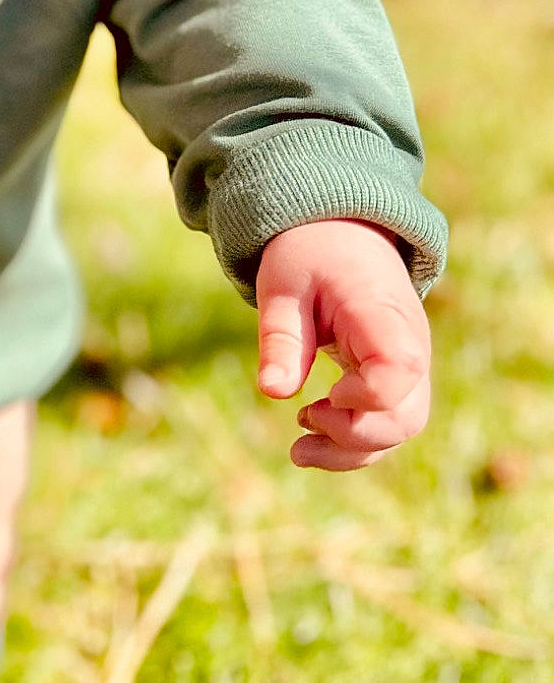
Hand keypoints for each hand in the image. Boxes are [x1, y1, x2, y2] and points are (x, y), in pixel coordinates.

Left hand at [255, 219, 430, 471]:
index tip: (325, 395)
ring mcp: (410, 364)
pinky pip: (390, 421)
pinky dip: (356, 441)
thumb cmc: (310, 255)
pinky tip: (314, 436)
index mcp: (384, 315)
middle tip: (301, 421)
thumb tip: (272, 393)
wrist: (341, 232)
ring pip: (402, 428)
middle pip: (407, 416)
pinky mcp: (397, 377)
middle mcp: (410, 345)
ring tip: (299, 450)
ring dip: (353, 451)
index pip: (399, 372)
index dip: (365, 398)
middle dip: (353, 438)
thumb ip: (282, 338)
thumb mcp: (283, 287)